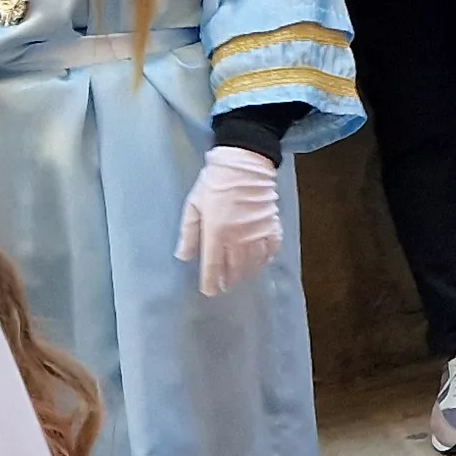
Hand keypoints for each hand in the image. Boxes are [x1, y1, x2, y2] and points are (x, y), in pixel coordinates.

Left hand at [174, 145, 281, 296]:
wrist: (244, 164)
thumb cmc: (214, 183)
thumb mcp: (193, 206)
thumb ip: (189, 233)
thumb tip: (183, 257)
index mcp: (216, 233)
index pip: (213, 267)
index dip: (211, 283)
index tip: (209, 291)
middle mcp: (238, 238)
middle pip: (234, 269)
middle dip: (228, 280)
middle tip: (224, 285)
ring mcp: (257, 233)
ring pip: (253, 263)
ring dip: (246, 273)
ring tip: (240, 277)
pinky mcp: (271, 226)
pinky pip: (271, 249)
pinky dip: (266, 259)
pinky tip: (261, 262)